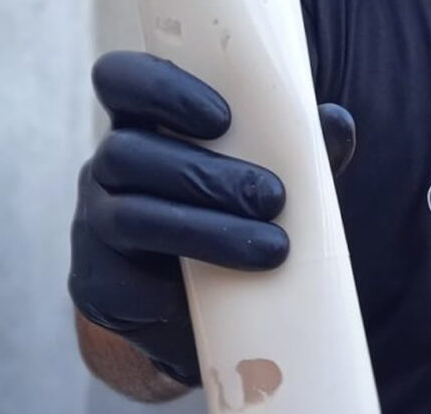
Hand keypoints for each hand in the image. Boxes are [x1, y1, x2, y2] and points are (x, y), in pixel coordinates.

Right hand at [68, 51, 354, 385]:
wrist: (209, 315)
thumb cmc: (238, 224)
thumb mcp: (272, 184)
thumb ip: (298, 153)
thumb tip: (335, 124)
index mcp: (144, 128)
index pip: (122, 81)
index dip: (160, 88)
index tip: (222, 118)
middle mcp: (106, 169)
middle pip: (127, 152)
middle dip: (206, 174)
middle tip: (275, 197)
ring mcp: (94, 227)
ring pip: (132, 217)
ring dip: (207, 231)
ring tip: (274, 249)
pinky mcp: (97, 287)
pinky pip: (121, 283)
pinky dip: (171, 290)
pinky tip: (218, 294)